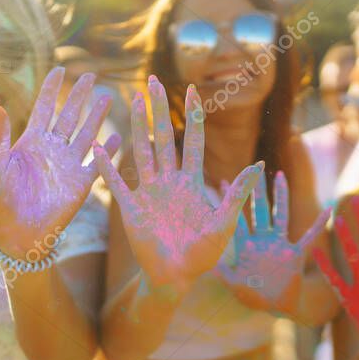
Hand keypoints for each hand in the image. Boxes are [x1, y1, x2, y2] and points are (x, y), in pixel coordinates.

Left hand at [0, 67, 120, 259]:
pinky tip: (119, 138)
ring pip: (86, 134)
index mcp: (30, 143)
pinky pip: (98, 164)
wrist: (17, 234)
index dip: (51, 89)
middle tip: (91, 75)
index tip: (59, 69)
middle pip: (69, 116)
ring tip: (108, 98)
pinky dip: (109, 151)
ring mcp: (67, 166)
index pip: (44, 108)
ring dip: (97, 117)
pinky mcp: (80, 184)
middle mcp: (51, 150)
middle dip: (79, 96)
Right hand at [92, 75, 262, 291]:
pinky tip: (99, 146)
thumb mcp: (225, 223)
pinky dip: (107, 165)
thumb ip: (237, 194)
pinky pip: (116, 182)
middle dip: (159, 109)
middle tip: (153, 81)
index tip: (193, 90)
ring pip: (141, 151)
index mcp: (191, 182)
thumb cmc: (204, 255)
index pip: (193, 141)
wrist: (177, 278)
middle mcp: (169, 181)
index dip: (193, 116)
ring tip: (132, 99)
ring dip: (136, 126)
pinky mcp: (130, 208)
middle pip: (164, 137)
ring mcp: (148, 192)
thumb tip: (259, 164)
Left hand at [216, 170, 329, 314]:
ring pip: (280, 215)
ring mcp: (279, 244)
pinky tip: (327, 210)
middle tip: (255, 167)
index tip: (225, 181)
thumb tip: (206, 260)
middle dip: (257, 190)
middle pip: (259, 210)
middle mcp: (262, 240)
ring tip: (280, 176)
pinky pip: (309, 236)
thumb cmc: (253, 297)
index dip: (231, 202)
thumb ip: (222, 273)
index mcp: (246, 246)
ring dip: (281, 196)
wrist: (276, 307)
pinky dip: (318, 224)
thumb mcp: (233, 284)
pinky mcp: (295, 253)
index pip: (237, 218)